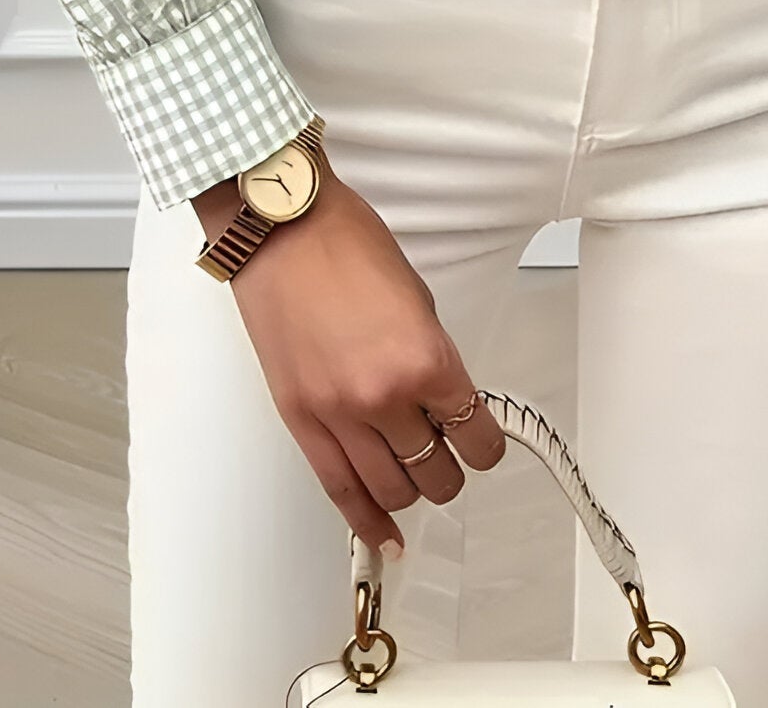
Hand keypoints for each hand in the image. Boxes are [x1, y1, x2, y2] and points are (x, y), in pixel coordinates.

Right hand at [192, 158, 504, 554]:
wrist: (280, 231)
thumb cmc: (343, 243)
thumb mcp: (416, 296)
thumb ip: (432, 354)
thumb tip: (442, 395)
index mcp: (424, 357)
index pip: (475, 432)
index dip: (487, 443)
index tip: (486, 442)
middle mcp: (383, 395)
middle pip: (435, 472)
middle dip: (452, 470)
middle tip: (453, 457)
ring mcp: (338, 414)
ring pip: (391, 490)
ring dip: (414, 492)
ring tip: (419, 480)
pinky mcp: (301, 420)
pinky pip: (339, 490)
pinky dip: (366, 521)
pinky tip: (384, 536)